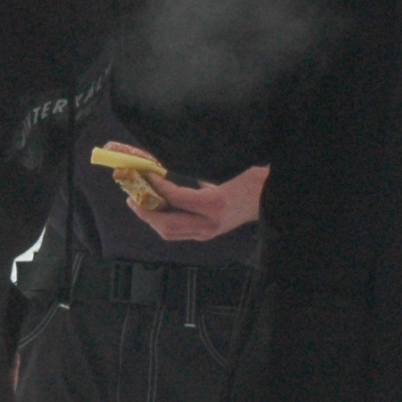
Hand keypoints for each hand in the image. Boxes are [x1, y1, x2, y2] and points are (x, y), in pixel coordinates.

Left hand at [135, 164, 266, 243]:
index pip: (176, 198)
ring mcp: (208, 233)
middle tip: (130, 195)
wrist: (271, 199)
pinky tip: (155, 208)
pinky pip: (177, 232)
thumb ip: (197, 172)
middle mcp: (209, 223)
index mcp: (215, 204)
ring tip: (138, 203)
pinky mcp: (207, 235)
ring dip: (151, 219)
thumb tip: (168, 167)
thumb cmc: (250, 179)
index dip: (156, 186)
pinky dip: (162, 221)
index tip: (144, 173)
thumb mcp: (224, 169)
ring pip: (169, 232)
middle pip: (167, 224)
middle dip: (145, 211)